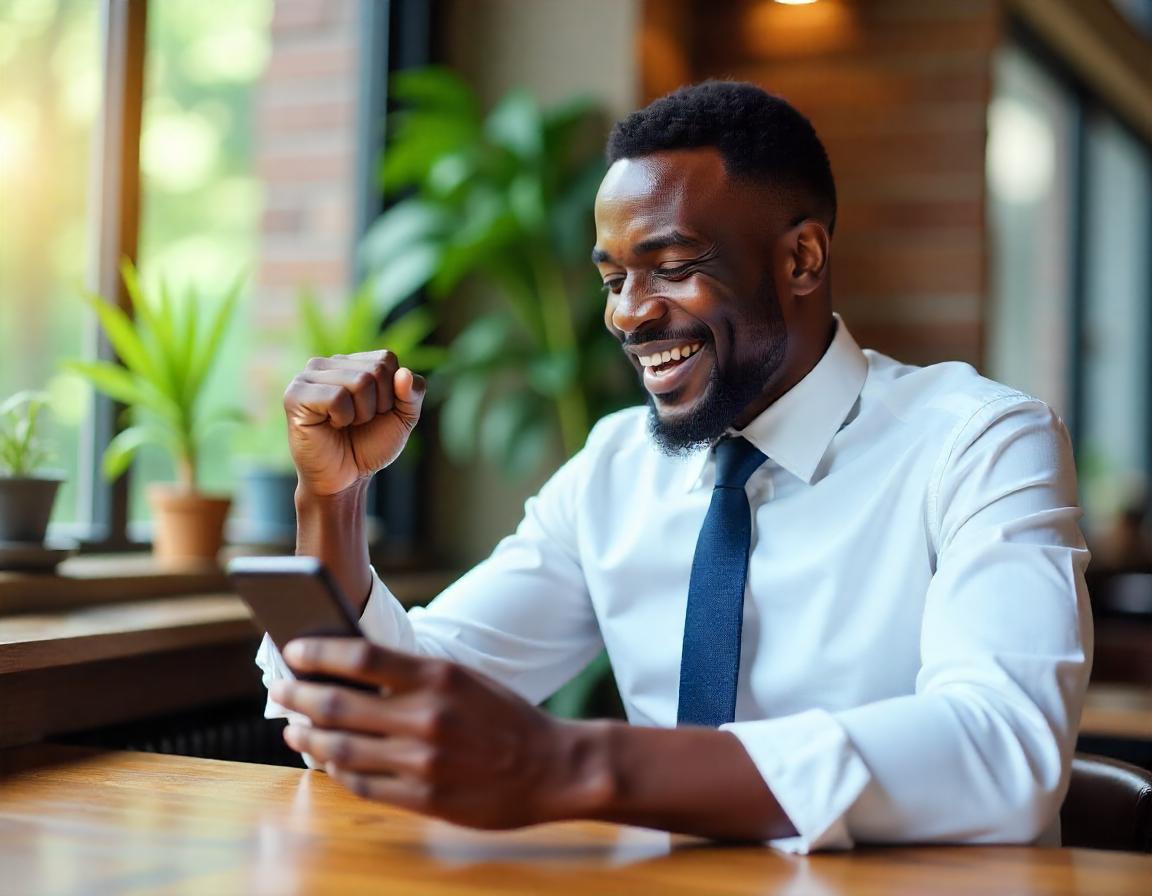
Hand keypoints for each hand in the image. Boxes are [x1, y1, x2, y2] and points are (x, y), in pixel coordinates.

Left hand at [270, 639, 605, 828]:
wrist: (553, 767)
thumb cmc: (505, 717)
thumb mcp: (464, 679)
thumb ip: (412, 676)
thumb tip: (350, 670)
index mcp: (438, 676)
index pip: (360, 656)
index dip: (318, 653)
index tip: (293, 651)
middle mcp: (426, 716)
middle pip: (338, 703)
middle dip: (298, 696)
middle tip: (280, 691)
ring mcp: (423, 760)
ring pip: (341, 748)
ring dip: (308, 737)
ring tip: (292, 729)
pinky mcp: (425, 798)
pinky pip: (362, 785)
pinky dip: (337, 771)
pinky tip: (327, 762)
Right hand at [283, 351, 424, 496]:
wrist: (345, 479)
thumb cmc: (370, 446)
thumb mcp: (403, 418)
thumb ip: (413, 393)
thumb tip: (403, 373)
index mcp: (351, 362)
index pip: (387, 359)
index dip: (392, 392)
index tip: (377, 412)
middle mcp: (327, 363)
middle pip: (376, 369)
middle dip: (378, 404)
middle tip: (359, 422)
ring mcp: (308, 377)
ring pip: (359, 381)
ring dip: (362, 413)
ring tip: (345, 424)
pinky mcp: (295, 395)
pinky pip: (337, 397)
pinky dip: (343, 418)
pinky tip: (330, 425)